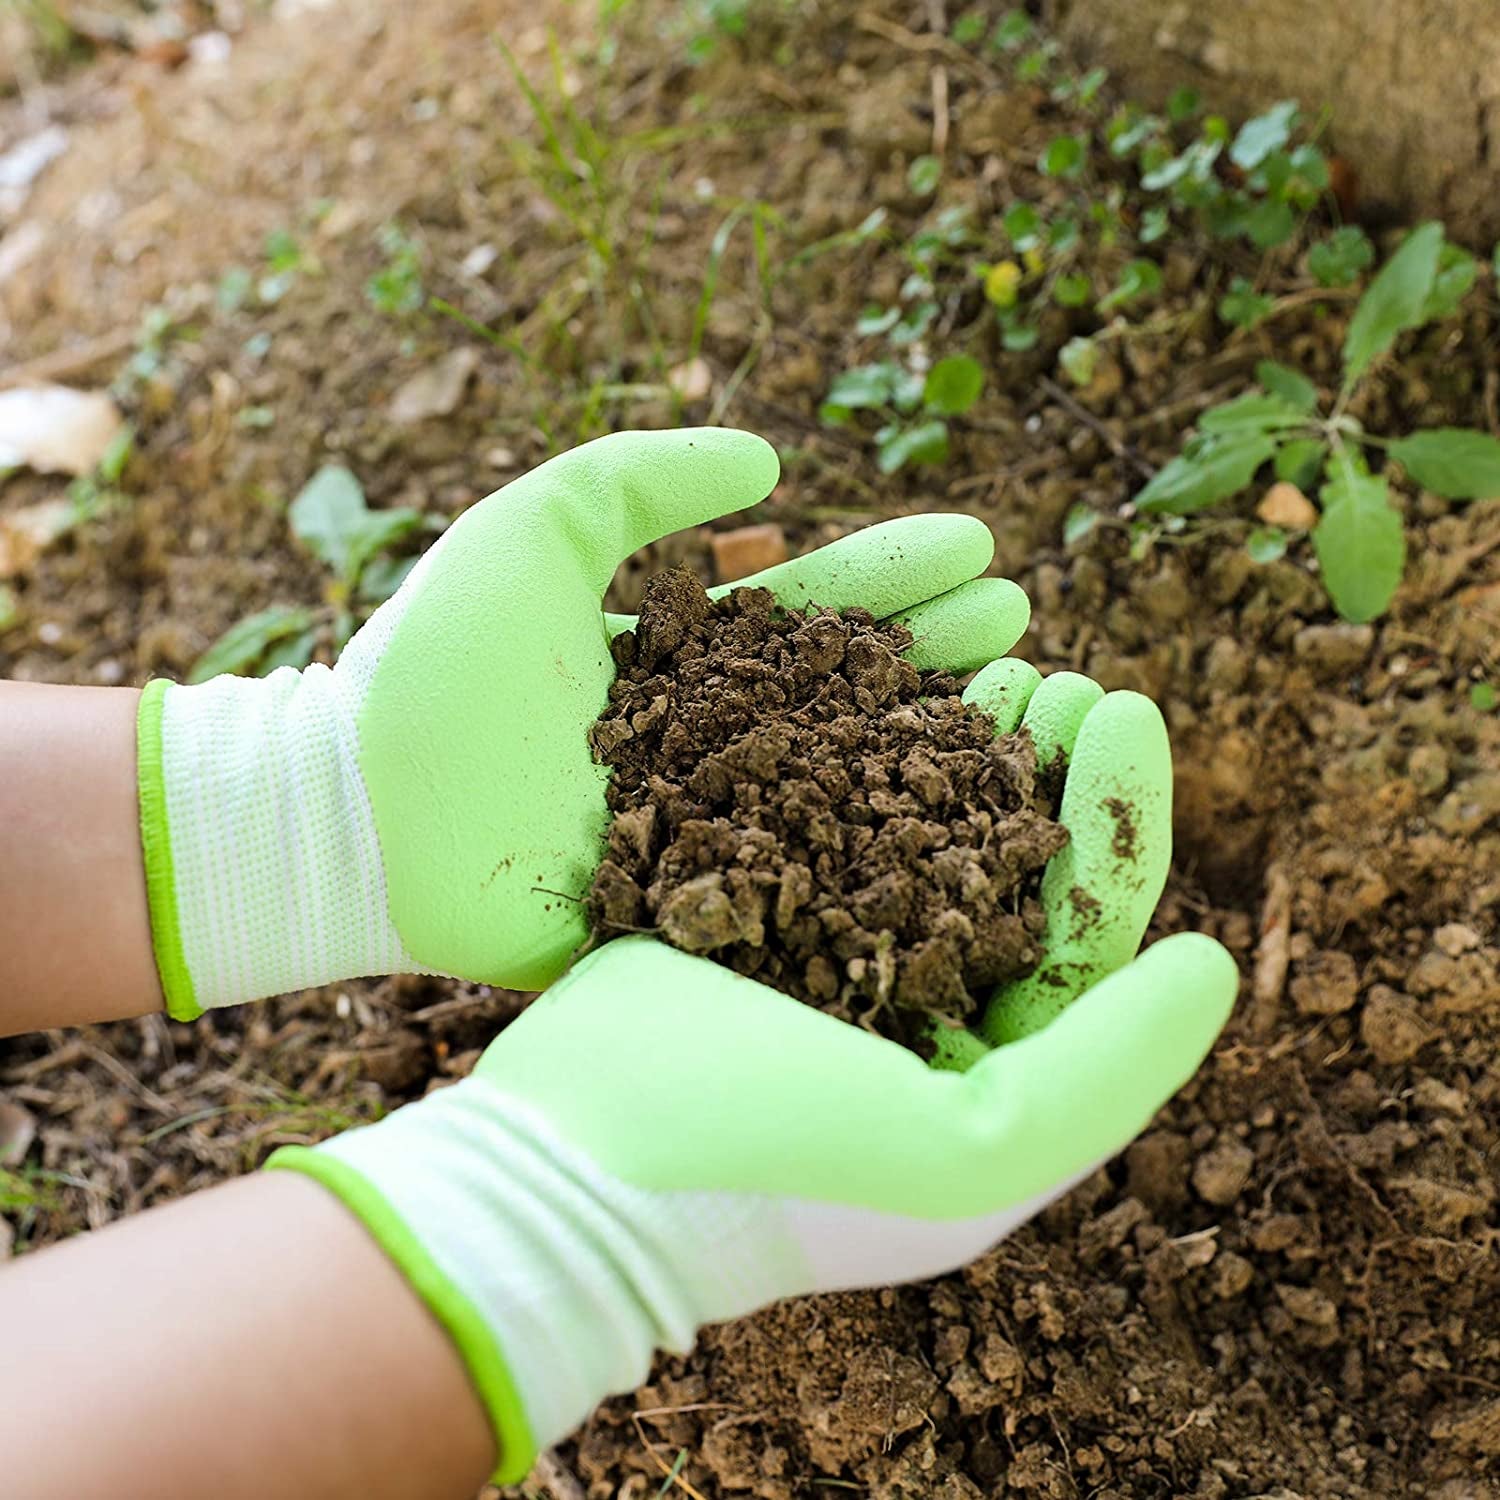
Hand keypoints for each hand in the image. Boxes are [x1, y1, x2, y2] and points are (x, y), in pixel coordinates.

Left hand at [137, 429, 1028, 1017]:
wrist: (361, 813)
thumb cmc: (437, 666)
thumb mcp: (535, 531)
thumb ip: (639, 480)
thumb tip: (768, 464)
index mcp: (683, 661)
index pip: (811, 612)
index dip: (895, 577)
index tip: (979, 549)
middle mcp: (711, 748)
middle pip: (848, 697)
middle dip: (939, 655)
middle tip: (1023, 625)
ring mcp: (709, 835)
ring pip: (846, 790)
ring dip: (933, 752)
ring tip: (1023, 709)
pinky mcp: (697, 916)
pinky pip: (806, 888)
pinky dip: (885, 866)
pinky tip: (966, 844)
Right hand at [269, 669, 1237, 1483]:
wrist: (567, 1163)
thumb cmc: (771, 1158)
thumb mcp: (969, 1150)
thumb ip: (1110, 1071)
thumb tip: (1212, 961)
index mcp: (986, 1078)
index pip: (1087, 936)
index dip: (1117, 820)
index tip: (1123, 705)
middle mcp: (919, 1018)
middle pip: (1011, 876)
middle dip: (1044, 769)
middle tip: (1055, 674)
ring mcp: (832, 964)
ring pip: (923, 838)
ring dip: (964, 750)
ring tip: (990, 666)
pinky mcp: (750, 920)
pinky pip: (831, 823)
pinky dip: (867, 758)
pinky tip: (884, 689)